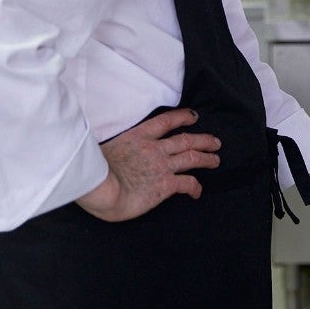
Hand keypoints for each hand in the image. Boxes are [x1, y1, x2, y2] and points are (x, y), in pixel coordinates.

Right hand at [76, 108, 220, 221]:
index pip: (165, 121)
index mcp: (138, 137)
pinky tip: (198, 192)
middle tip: (215, 142)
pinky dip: (196, 187)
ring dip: (207, 159)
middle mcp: (154, 148)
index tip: (194, 116)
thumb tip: (111, 156)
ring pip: (193, 158)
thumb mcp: (103, 149)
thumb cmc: (93, 171)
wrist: (99, 186)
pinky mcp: (166, 184)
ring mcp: (162, 165)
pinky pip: (187, 183)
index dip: (182, 117)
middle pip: (185, 139)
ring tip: (216, 160)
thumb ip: (116, 150)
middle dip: (203, 139)